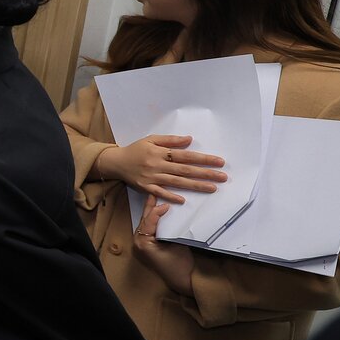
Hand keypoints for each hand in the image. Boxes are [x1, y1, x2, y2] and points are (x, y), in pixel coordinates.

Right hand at [97, 135, 225, 203]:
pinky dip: (170, 196)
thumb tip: (189, 140)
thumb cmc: (136, 150)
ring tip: (212, 188)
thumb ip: (170, 140)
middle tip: (223, 177)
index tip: (219, 161)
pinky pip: (159, 193)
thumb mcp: (151, 139)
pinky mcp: (145, 188)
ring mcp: (152, 177)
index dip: (203, 158)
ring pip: (177, 182)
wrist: (116, 162)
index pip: (185, 156)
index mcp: (160, 152)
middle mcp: (157, 165)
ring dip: (195, 185)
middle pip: (185, 170)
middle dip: (205, 173)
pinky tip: (183, 200)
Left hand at [132, 199, 193, 295]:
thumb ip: (169, 228)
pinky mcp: (150, 243)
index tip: (166, 204)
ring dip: (152, 209)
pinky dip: (155, 217)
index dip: (156, 211)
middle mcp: (140, 241)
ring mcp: (143, 242)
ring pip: (147, 221)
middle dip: (151, 205)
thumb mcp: (175, 245)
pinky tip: (161, 209)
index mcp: (143, 242)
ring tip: (157, 195)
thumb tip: (168, 212)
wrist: (183, 279)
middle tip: (157, 190)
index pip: (148, 221)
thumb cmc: (179, 264)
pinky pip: (151, 226)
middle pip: (145, 218)